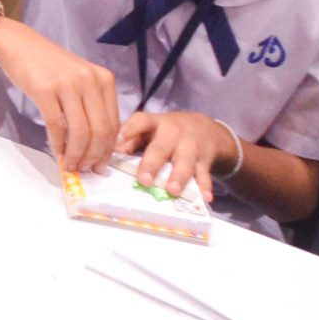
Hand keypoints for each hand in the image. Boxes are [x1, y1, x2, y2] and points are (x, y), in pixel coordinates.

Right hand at [0, 23, 120, 171]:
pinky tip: (56, 151)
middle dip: (93, 156)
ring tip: (69, 164)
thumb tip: (96, 146)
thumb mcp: (80, 80)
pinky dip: (57, 144)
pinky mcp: (45, 90)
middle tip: (84, 169)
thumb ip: (92, 107)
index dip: (107, 149)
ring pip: (80, 132)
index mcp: (104, 80)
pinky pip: (56, 126)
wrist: (21, 45)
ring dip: (75, 154)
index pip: (113, 123)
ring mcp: (67, 84)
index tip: (99, 164)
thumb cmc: (51, 66)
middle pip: (100, 130)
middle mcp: (90, 81)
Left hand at [117, 109, 235, 202]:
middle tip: (144, 180)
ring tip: (172, 190)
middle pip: (162, 147)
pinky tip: (205, 197)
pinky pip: (205, 174)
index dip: (129, 130)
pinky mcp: (204, 159)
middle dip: (152, 164)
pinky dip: (205, 186)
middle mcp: (173, 132)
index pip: (141, 121)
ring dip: (178, 176)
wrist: (205, 128)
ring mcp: (191, 146)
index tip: (117, 141)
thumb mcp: (151, 129)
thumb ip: (132, 139)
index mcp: (155, 123)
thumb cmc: (167, 132)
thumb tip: (113, 152)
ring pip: (185, 161)